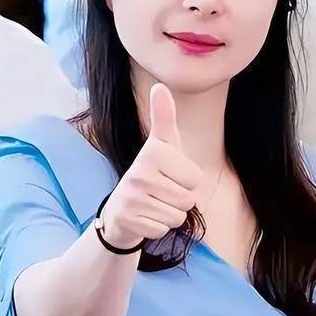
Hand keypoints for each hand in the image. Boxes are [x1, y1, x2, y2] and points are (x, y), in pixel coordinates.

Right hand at [100, 83, 202, 249]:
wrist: (120, 208)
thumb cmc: (151, 172)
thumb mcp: (162, 143)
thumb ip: (164, 116)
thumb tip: (160, 85)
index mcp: (154, 152)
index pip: (195, 179)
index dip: (188, 181)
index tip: (170, 174)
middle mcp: (139, 173)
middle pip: (188, 199)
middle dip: (180, 200)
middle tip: (161, 192)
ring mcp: (132, 198)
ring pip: (177, 217)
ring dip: (170, 214)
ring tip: (154, 203)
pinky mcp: (128, 220)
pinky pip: (162, 230)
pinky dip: (157, 227)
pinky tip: (145, 216)